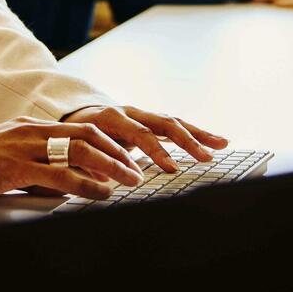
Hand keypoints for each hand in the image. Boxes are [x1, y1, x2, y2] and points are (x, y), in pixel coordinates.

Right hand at [0, 116, 143, 199]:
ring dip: (111, 167)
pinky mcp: (18, 168)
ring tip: (129, 181)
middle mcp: (32, 131)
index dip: (108, 143)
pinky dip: (87, 184)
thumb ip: (37, 159)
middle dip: (117, 152)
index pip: (80, 129)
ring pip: (80, 152)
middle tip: (136, 170)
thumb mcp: (10, 153)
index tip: (126, 157)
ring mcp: (26, 148)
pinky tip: (102, 193)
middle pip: (87, 135)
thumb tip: (68, 177)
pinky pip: (61, 175)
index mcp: (32, 125)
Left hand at [62, 105, 227, 173]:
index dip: (156, 151)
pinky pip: (174, 124)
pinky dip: (194, 133)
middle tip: (205, 158)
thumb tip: (104, 180)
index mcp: (111, 118)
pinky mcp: (148, 119)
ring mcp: (141, 114)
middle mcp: (130, 111)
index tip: (171, 169)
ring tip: (221, 145)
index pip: (139, 134)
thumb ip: (91, 163)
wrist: (71, 113)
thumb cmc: (75, 136)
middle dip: (187, 141)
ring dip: (198, 134)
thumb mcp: (78, 149)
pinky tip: (214, 141)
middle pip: (163, 123)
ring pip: (173, 122)